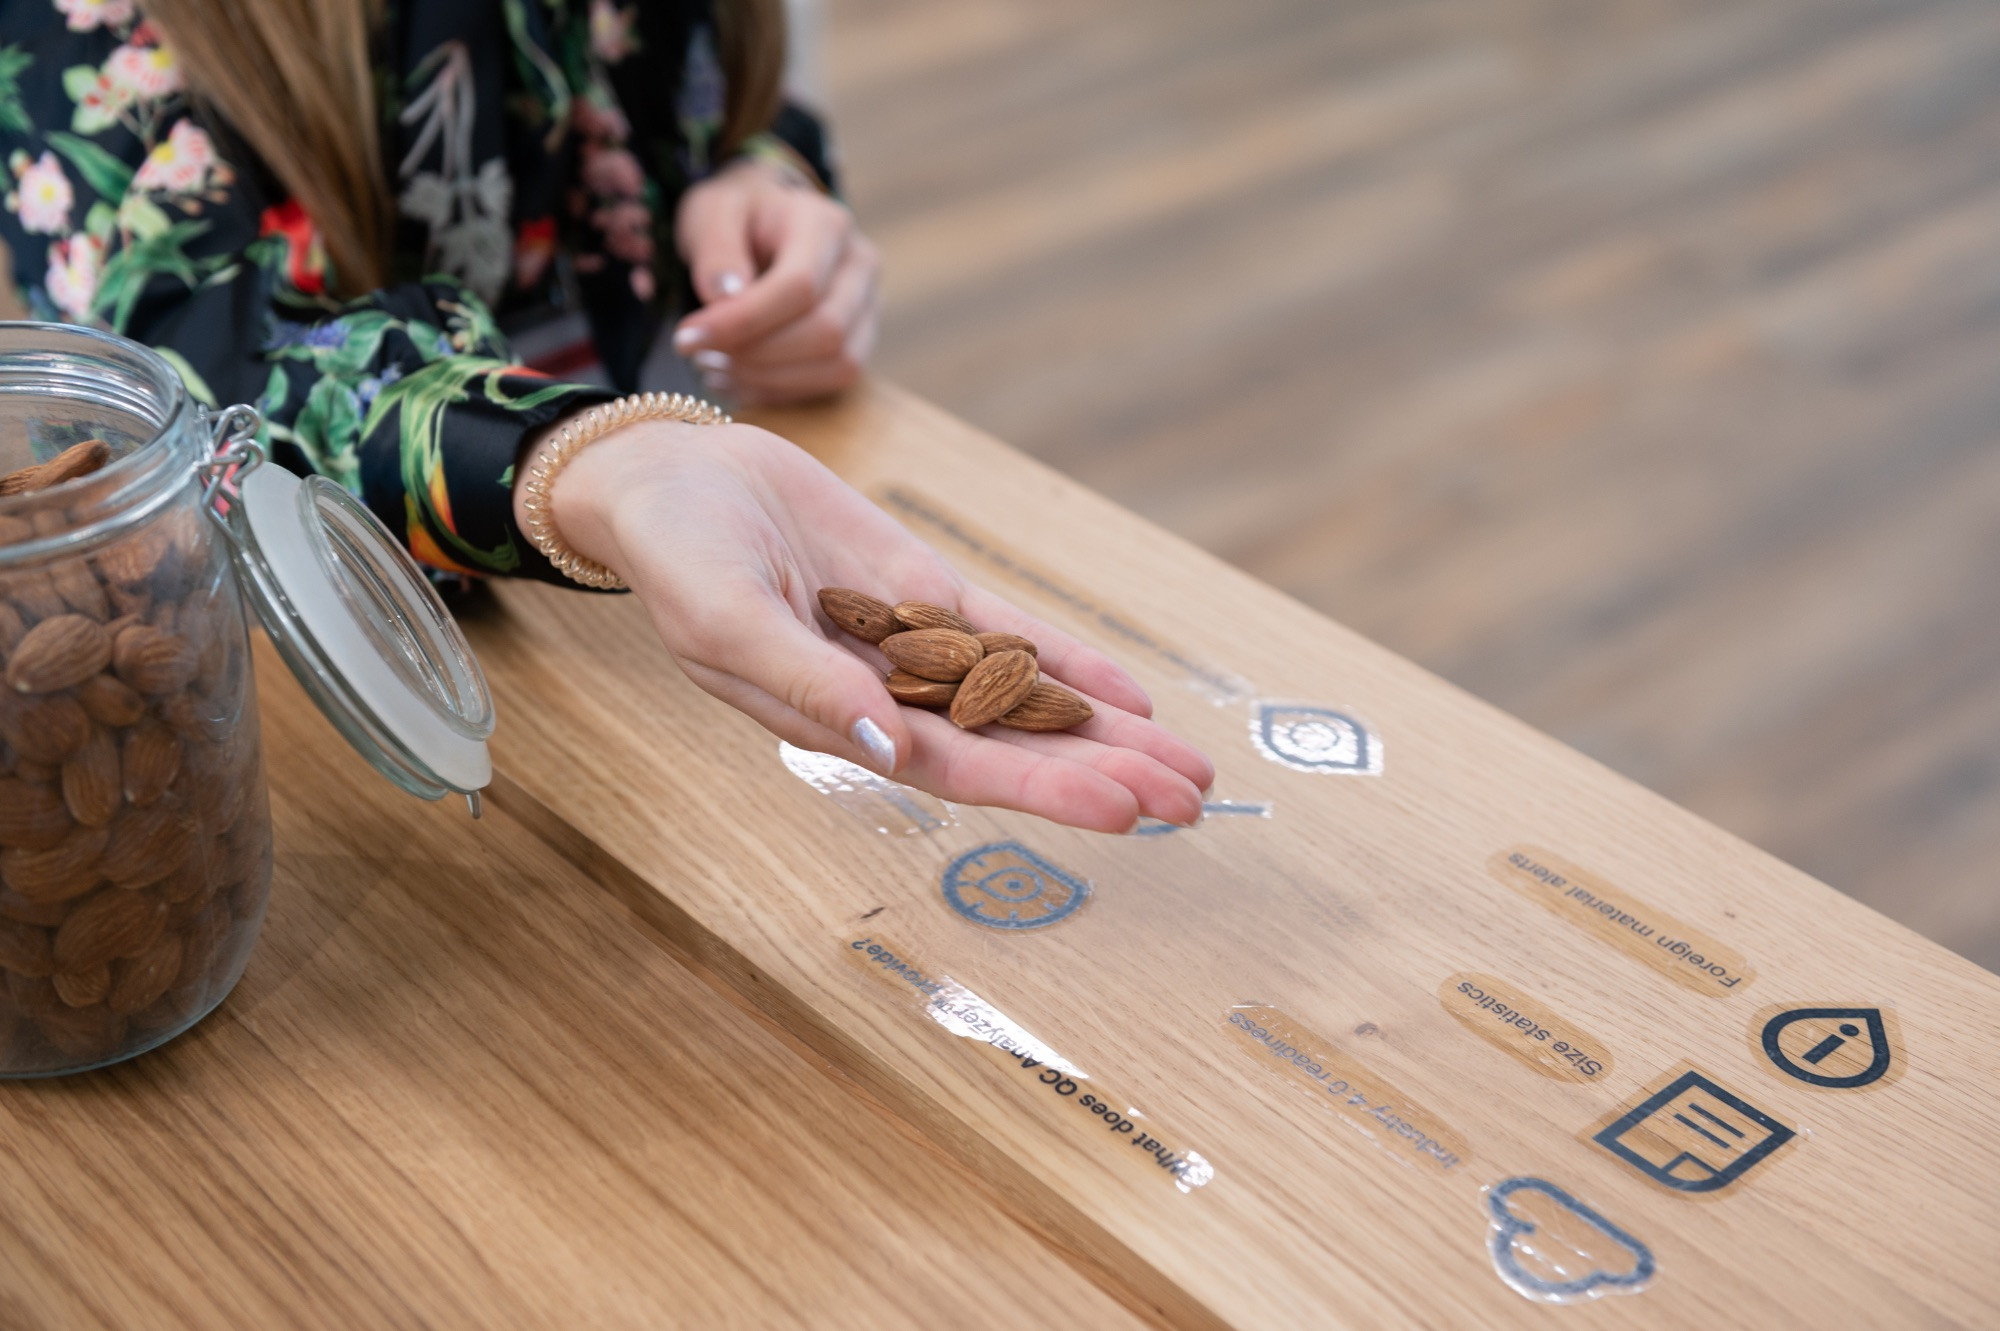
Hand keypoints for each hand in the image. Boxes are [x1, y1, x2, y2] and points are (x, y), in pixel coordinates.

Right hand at [516, 420, 1212, 832]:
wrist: (676, 478)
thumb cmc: (678, 556)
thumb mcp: (727, 619)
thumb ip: (807, 684)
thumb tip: (886, 747)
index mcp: (836, 722)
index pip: (957, 771)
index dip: (1041, 791)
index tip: (1122, 810)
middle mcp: (887, 699)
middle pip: (1012, 747)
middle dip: (1102, 774)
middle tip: (1192, 802)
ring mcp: (914, 647)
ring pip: (1025, 699)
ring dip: (1104, 733)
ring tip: (1188, 769)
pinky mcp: (926, 594)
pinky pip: (1010, 634)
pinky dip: (1067, 663)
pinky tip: (1127, 693)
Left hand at [671, 158, 879, 405]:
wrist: (769, 222)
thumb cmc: (739, 217)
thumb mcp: (714, 213)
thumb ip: (716, 249)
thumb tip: (725, 296)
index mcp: (826, 224)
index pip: (799, 286)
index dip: (743, 321)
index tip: (687, 339)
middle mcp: (860, 264)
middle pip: (825, 331)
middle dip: (755, 355)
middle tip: (699, 356)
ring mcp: (869, 306)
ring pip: (836, 363)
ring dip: (769, 378)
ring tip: (714, 368)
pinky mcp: (861, 340)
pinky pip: (832, 381)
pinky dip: (780, 390)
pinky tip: (737, 380)